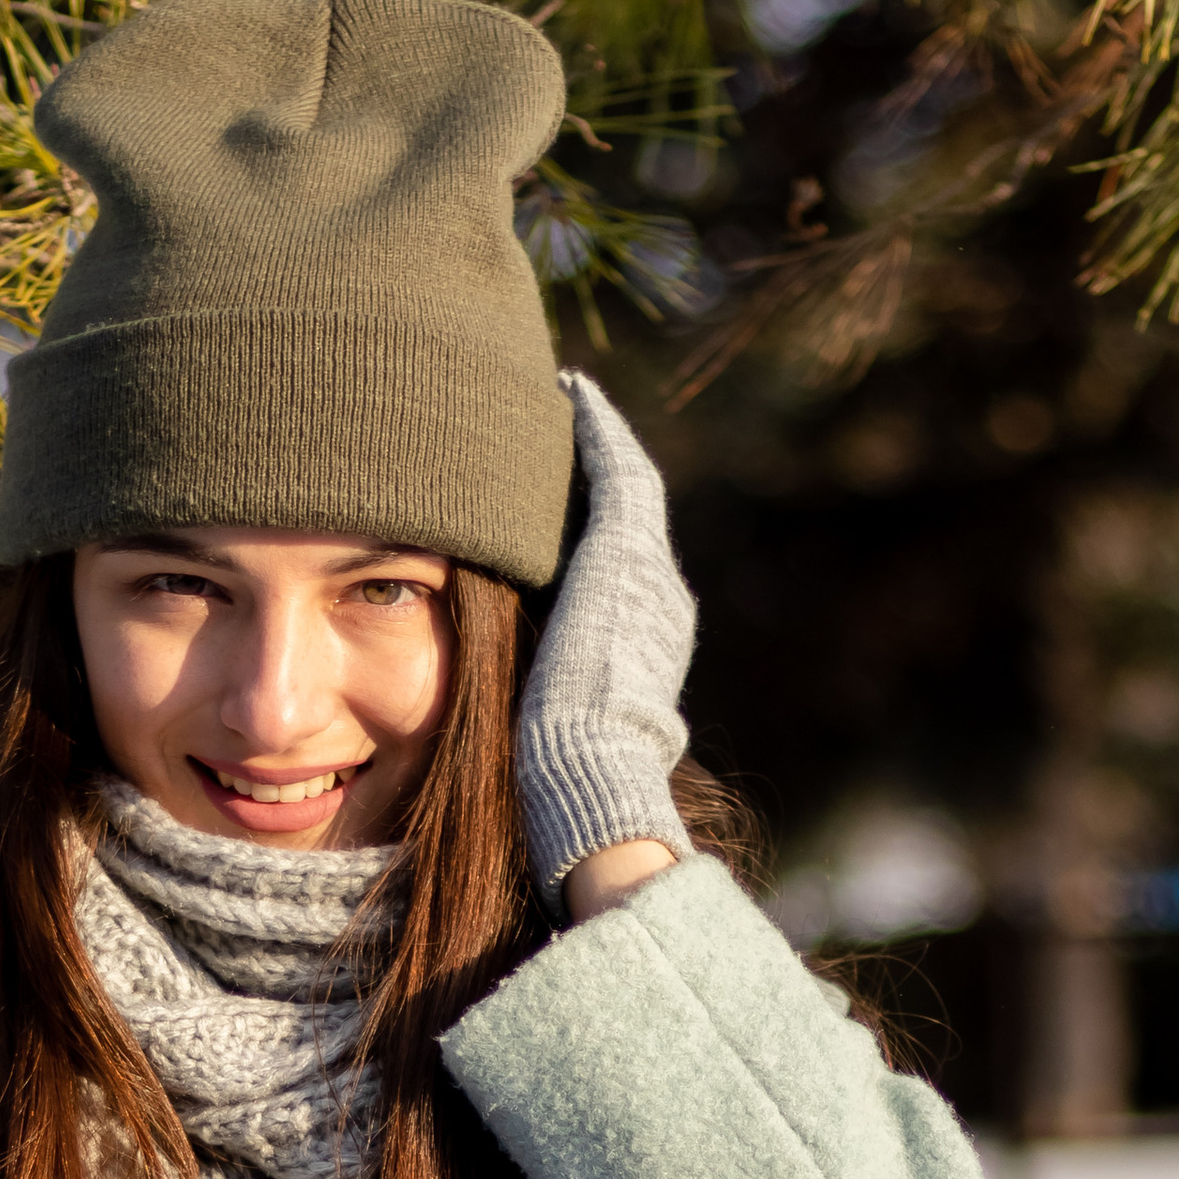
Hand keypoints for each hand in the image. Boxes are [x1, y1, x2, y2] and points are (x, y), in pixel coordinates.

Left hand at [515, 369, 699, 900]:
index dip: (586, 533)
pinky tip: (567, 393)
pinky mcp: (623, 547)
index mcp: (644, 646)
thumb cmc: (561, 785)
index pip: (612, 572)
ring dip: (590, 443)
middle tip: (554, 429)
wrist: (589, 776)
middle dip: (587, 477)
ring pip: (618, 487)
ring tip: (556, 401)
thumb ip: (551, 714)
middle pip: (619, 521)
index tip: (550, 504)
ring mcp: (647, 571)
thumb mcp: (559, 742)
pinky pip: (610, 468)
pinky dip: (592, 430)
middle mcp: (659, 601)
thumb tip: (519, 733)